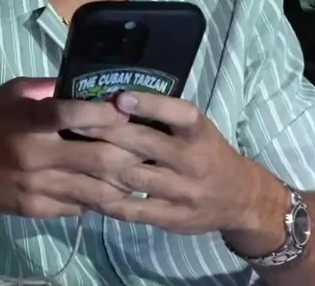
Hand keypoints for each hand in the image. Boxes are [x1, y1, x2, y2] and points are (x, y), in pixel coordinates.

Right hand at [0, 78, 145, 219]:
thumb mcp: (13, 93)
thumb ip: (49, 89)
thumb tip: (90, 85)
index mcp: (27, 120)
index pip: (72, 114)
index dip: (106, 113)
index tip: (126, 110)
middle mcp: (33, 155)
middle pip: (99, 159)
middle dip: (130, 153)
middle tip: (147, 147)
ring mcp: (36, 186)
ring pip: (97, 190)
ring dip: (123, 182)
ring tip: (139, 171)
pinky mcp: (36, 209)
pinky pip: (80, 207)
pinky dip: (99, 198)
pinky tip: (110, 189)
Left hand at [77, 91, 285, 235]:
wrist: (242, 200)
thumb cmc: (207, 154)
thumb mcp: (196, 131)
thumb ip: (164, 118)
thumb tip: (114, 97)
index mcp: (199, 134)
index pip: (180, 115)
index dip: (151, 104)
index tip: (121, 97)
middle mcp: (193, 161)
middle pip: (145, 144)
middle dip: (107, 132)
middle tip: (74, 122)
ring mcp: (183, 192)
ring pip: (133, 177)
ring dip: (100, 165)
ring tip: (72, 154)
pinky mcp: (173, 217)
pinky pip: (133, 210)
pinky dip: (107, 199)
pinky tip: (85, 188)